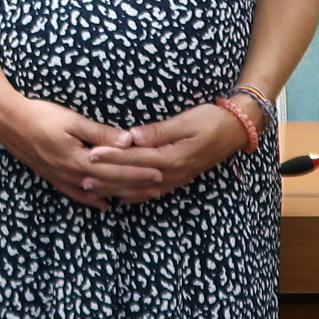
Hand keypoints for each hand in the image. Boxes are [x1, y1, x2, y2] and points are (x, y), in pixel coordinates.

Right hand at [0, 92, 162, 209]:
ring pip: (97, 190)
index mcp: (79, 159)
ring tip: (139, 197)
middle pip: (110, 182)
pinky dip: (92, 199)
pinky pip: (76, 192)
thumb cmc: (39, 115)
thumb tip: (128, 140)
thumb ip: (100, 133)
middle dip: (136, 185)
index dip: (139, 171)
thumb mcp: (72, 120)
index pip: (117, 168)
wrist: (7, 121)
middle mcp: (72, 173)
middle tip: (158, 188)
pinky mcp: (53, 176)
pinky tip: (103, 203)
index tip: (160, 173)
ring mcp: (61, 177)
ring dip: (119, 193)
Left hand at [83, 104, 250, 202]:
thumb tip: (131, 136)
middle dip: (106, 177)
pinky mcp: (178, 179)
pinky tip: (120, 199)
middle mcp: (172, 173)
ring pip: (139, 189)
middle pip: (133, 177)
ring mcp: (176, 179)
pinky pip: (152, 192)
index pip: (134, 157)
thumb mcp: (185, 121)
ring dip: (115, 189)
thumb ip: (157, 132)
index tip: (90, 154)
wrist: (238, 130)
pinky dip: (134, 196)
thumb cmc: (211, 119)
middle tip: (81, 178)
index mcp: (172, 157)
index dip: (111, 156)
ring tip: (92, 190)